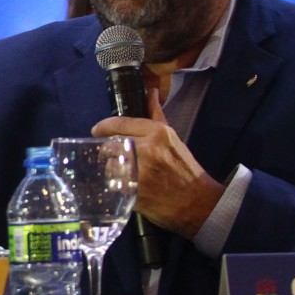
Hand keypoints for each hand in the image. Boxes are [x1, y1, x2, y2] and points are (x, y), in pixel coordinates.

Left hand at [93, 88, 222, 238]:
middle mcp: (146, 149)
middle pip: (109, 144)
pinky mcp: (131, 190)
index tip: (97, 131)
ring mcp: (138, 170)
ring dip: (111, 168)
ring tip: (123, 173)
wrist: (197, 202)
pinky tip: (125, 185)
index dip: (104, 127)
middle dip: (108, 150)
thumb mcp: (172, 138)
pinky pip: (111, 182)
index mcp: (157, 133)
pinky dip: (114, 183)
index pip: (119, 123)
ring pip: (108, 164)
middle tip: (113, 156)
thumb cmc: (184, 169)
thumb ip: (156, 115)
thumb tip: (150, 92)